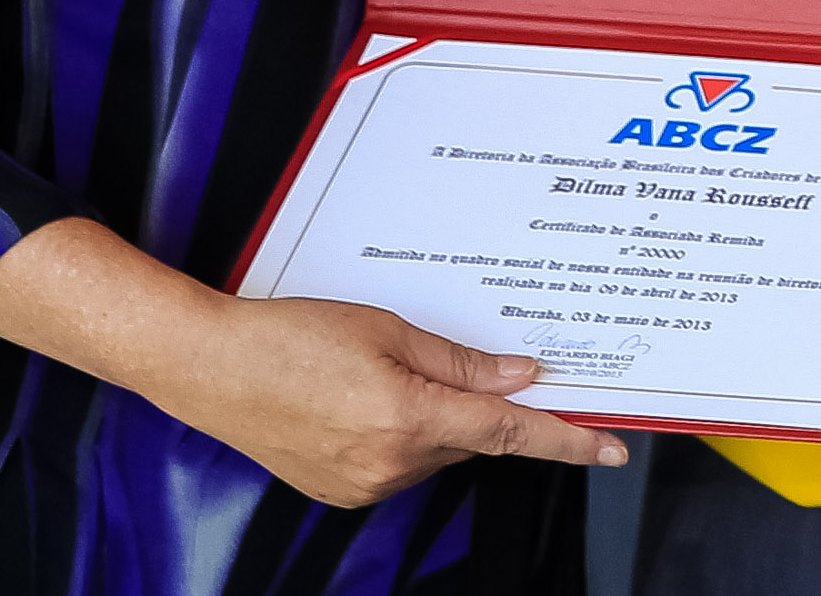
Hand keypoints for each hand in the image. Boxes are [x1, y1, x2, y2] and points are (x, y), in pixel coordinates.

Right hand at [153, 295, 623, 509]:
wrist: (209, 368)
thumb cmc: (289, 336)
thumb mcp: (387, 329)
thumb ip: (461, 361)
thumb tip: (520, 376)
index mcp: (408, 418)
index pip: (509, 433)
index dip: (567, 441)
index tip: (610, 449)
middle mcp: (390, 463)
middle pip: (474, 436)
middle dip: (486, 403)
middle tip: (487, 362)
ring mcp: (363, 484)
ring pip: (438, 450)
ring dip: (441, 416)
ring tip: (390, 369)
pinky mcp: (341, 490)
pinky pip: (402, 462)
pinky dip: (407, 431)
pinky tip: (373, 397)